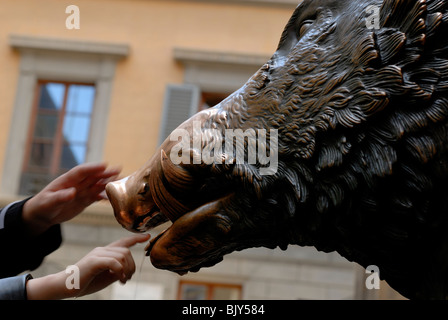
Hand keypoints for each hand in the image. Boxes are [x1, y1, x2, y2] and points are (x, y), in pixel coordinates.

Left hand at [22, 163, 120, 234]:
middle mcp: (77, 184)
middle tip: (118, 169)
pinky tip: (115, 197)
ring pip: (97, 185)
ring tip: (121, 181)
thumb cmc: (42, 206)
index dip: (93, 168)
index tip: (104, 165)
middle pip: (93, 176)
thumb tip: (73, 192)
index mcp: (67, 180)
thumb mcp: (48, 202)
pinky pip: (97, 197)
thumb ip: (60, 197)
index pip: (81, 171)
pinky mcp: (85, 200)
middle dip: (105, 173)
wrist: (42, 215)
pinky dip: (106, 197)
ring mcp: (82, 192)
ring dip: (109, 183)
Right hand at [26, 234, 150, 299]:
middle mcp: (102, 250)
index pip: (123, 241)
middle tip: (127, 278)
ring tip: (122, 280)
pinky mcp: (94, 261)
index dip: (136, 238)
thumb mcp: (105, 276)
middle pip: (126, 251)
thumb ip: (117, 270)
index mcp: (104, 252)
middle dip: (132, 265)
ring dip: (127, 269)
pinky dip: (120, 271)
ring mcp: (97, 254)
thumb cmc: (85, 282)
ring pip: (122, 255)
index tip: (147, 236)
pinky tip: (119, 279)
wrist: (64, 286)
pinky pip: (114, 262)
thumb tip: (128, 270)